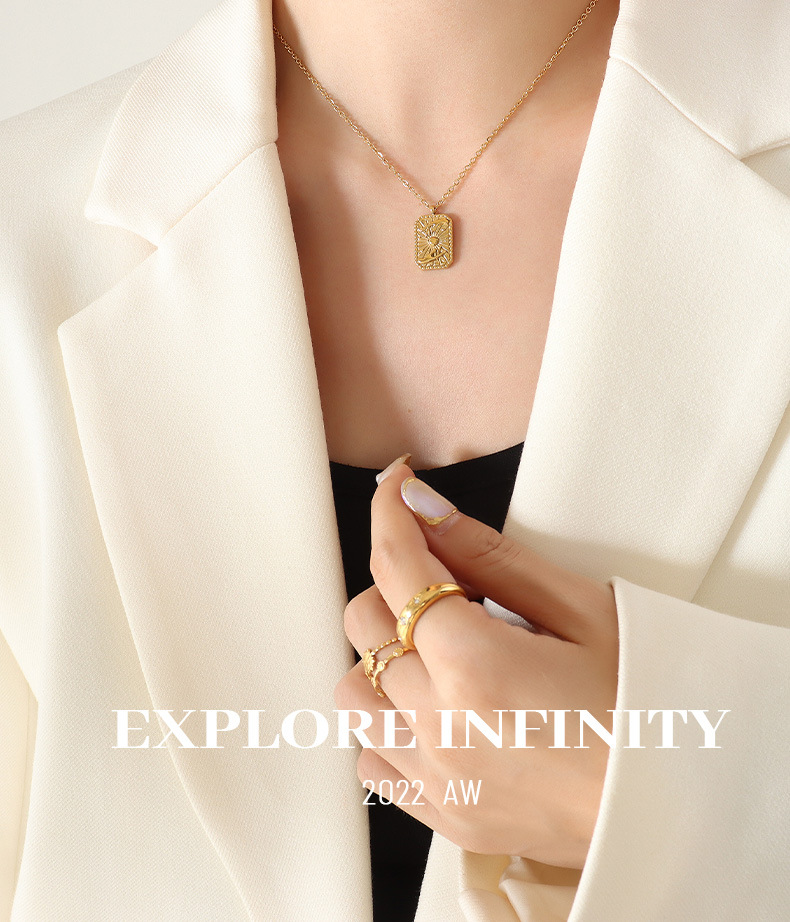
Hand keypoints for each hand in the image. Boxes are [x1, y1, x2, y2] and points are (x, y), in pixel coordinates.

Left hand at [334, 458, 618, 868]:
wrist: (683, 803)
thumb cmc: (650, 704)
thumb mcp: (582, 611)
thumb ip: (490, 557)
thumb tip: (424, 508)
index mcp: (475, 664)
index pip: (397, 567)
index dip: (388, 514)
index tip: (394, 490)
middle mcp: (440, 725)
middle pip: (365, 623)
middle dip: (396, 584)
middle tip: (448, 582)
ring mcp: (437, 779)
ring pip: (352, 693)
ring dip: (383, 656)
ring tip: (439, 651)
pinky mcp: (445, 816)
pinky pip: (373, 760)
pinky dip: (388, 724)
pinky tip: (434, 711)